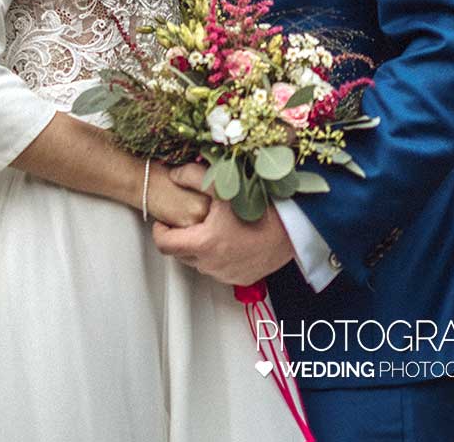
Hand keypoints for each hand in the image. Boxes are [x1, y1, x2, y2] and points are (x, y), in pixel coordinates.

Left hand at [150, 163, 294, 284]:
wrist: (293, 227)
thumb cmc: (260, 207)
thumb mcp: (223, 186)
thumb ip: (193, 177)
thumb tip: (173, 174)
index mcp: (204, 243)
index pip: (164, 245)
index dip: (160, 231)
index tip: (166, 221)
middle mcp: (212, 265)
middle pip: (180, 255)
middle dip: (180, 238)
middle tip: (188, 222)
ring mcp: (227, 274)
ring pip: (199, 264)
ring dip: (199, 249)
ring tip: (211, 229)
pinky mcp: (242, 279)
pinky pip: (219, 271)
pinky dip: (217, 258)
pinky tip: (228, 241)